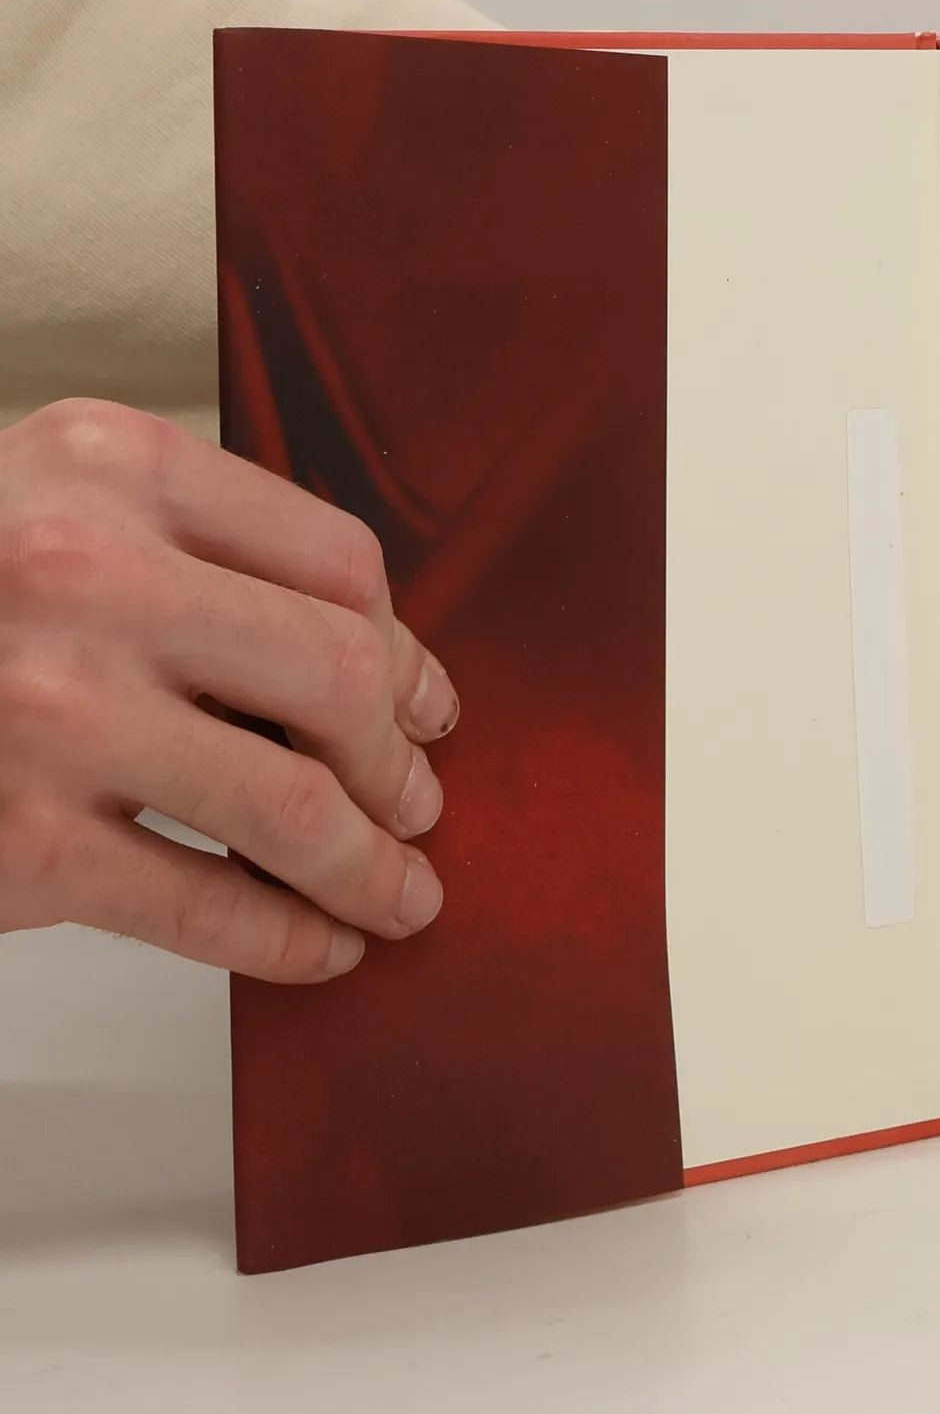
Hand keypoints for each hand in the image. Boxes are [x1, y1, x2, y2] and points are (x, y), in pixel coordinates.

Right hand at [0, 400, 458, 979]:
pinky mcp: (16, 843)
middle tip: (419, 804)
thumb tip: (376, 667)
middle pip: (338, 676)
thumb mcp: (50, 502)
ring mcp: (46, 711)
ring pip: (292, 807)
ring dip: (370, 867)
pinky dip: (285, 939)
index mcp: (111, 464)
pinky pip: (204, 905)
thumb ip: (192, 547)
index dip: (404, 649)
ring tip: (398, 895)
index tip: (425, 703)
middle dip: (398, 762)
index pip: (338, 563)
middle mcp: (81, 572)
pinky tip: (317, 949)